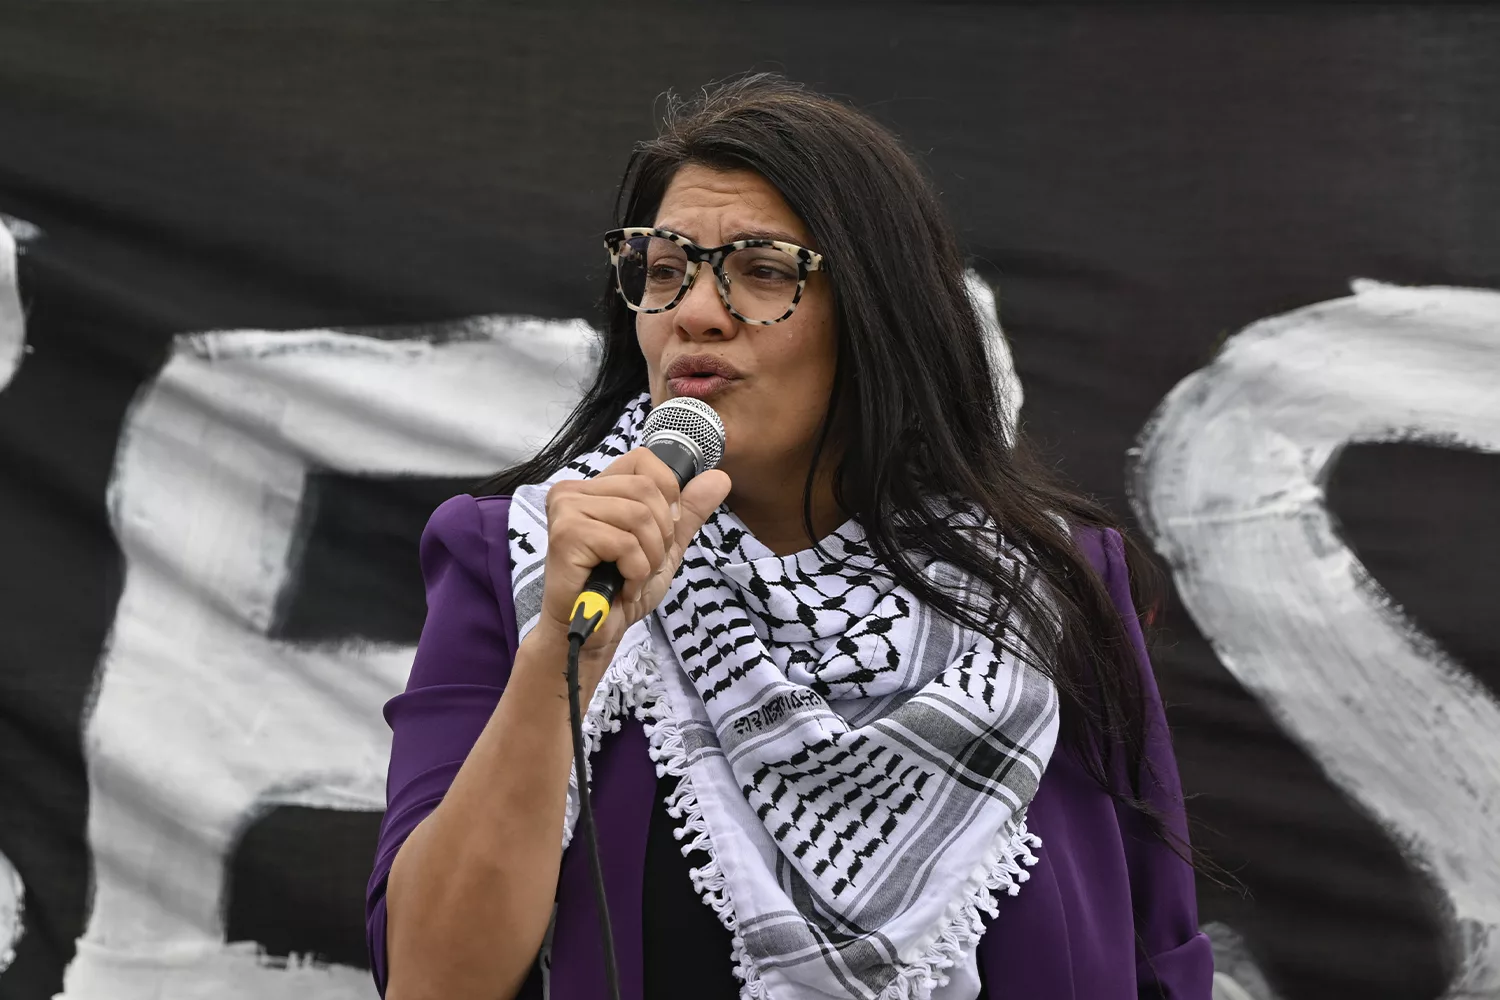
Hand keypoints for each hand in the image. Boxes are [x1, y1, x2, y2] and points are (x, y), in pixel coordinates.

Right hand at [536, 447, 731, 661]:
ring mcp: (566, 510)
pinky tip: (624, 588)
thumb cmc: (620, 591)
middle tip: (644, 564)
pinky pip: (624, 543)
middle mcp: (573, 491)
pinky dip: (636, 571)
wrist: (594, 634)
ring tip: (632, 578)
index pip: (643, 459)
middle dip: (661, 534)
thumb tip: (721, 477)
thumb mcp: (665, 546)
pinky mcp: (566, 535)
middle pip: (646, 489)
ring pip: (638, 515)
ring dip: (649, 557)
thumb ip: (688, 511)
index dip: (667, 492)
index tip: (664, 529)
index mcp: (595, 488)